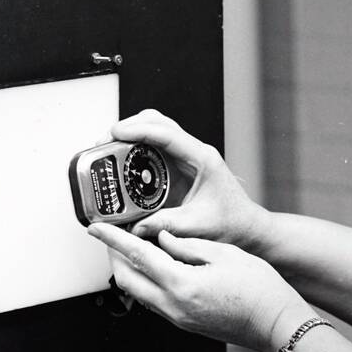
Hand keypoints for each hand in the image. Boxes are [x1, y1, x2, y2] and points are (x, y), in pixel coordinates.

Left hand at [88, 223, 312, 351]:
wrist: (276, 326)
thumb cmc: (259, 289)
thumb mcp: (224, 254)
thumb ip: (188, 245)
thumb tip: (163, 238)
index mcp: (181, 284)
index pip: (136, 255)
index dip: (113, 239)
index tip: (95, 228)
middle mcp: (173, 305)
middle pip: (127, 280)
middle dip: (115, 257)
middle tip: (113, 237)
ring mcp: (177, 318)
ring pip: (138, 293)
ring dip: (130, 271)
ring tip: (134, 248)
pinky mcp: (185, 324)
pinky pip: (155, 302)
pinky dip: (148, 282)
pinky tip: (158, 268)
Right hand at [111, 109, 268, 250]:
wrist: (245, 226)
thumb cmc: (232, 222)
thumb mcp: (197, 226)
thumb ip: (165, 225)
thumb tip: (136, 228)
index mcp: (202, 159)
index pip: (167, 133)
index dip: (138, 129)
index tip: (116, 132)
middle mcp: (194, 152)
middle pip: (158, 122)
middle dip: (129, 126)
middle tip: (106, 139)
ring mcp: (187, 157)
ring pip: (156, 130)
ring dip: (132, 134)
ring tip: (109, 146)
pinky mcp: (180, 166)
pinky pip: (155, 147)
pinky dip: (137, 148)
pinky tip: (123, 159)